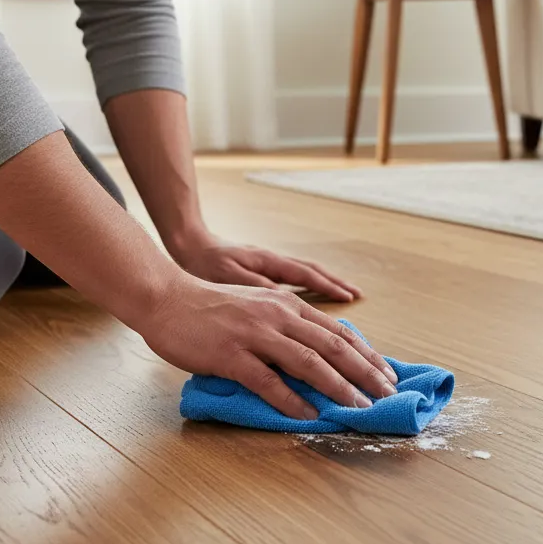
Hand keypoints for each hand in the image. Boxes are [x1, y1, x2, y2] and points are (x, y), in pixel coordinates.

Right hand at [139, 274, 397, 419]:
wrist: (165, 298)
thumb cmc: (209, 307)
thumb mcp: (256, 306)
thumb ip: (285, 325)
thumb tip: (316, 354)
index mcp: (286, 305)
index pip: (337, 331)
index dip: (367, 354)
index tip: (387, 374)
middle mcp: (277, 316)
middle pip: (332, 346)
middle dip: (365, 372)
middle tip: (387, 394)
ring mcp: (254, 334)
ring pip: (308, 362)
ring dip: (338, 387)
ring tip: (358, 407)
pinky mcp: (231, 354)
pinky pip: (268, 381)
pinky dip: (292, 400)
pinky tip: (309, 415)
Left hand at [171, 232, 361, 302]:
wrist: (186, 245)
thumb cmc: (203, 263)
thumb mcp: (226, 277)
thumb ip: (255, 287)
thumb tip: (286, 298)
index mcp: (267, 262)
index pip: (306, 275)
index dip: (328, 287)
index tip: (349, 298)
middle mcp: (272, 262)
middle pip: (313, 272)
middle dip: (336, 283)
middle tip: (357, 295)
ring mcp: (267, 266)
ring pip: (305, 274)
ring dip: (326, 283)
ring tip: (346, 294)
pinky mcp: (260, 272)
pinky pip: (293, 278)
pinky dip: (310, 285)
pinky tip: (315, 295)